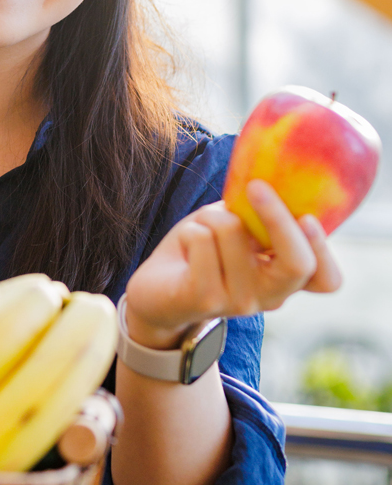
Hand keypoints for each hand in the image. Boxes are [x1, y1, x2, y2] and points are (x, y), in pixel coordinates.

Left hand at [124, 180, 342, 348]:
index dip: (323, 249)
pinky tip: (187, 245)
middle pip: (297, 262)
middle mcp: (269, 297)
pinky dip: (192, 229)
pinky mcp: (204, 299)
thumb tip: (266, 182)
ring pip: (234, 232)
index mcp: (284, 279)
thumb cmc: (202, 253)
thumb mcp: (236, 229)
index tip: (307, 217)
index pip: (327, 279)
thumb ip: (256, 217)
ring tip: (201, 230)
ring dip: (212, 217)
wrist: (157, 292)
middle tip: (256, 187)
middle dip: (277, 216)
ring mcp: (238, 302)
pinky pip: (202, 240)